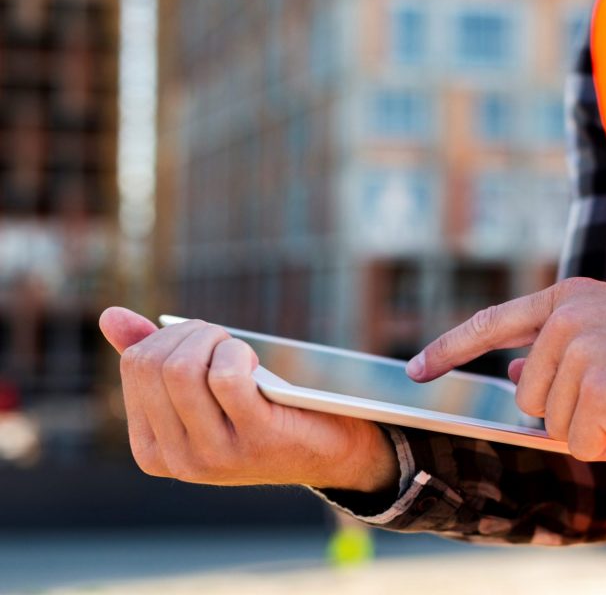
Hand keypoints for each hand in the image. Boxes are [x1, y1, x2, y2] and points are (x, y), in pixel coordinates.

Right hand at [99, 307, 397, 490]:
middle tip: (221, 337)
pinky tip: (254, 362)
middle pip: (155, 364)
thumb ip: (157, 361)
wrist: (326, 451)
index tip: (200, 340)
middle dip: (190, 332)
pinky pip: (226, 376)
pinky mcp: (254, 439)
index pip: (135, 367)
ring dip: (213, 338)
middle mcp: (177, 460)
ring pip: (182, 369)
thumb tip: (109, 316)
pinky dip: (237, 352)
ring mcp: (214, 455)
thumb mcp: (203, 393)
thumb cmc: (259, 412)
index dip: (169, 336)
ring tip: (236, 346)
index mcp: (152, 450)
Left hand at [406, 278, 605, 460]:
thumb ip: (558, 346)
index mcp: (569, 297)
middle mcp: (568, 318)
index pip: (492, 322)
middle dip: (568, 410)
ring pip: (555, 424)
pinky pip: (584, 444)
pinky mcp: (603, 388)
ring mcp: (583, 350)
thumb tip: (514, 368)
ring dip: (596, 429)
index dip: (449, 349)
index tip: (416, 370)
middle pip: (527, 395)